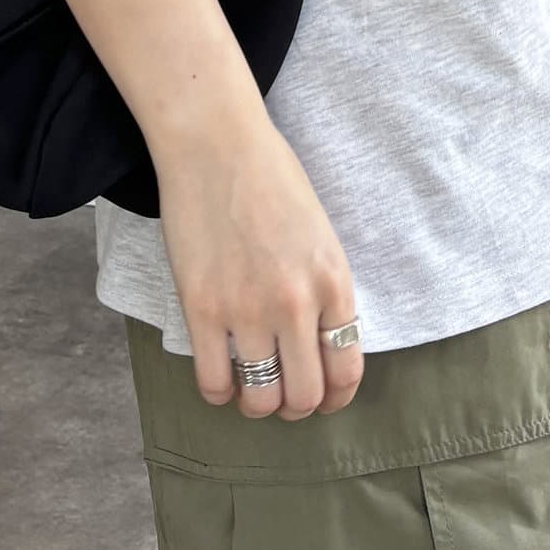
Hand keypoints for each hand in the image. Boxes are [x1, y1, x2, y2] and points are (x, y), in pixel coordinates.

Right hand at [154, 102, 364, 420]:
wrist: (216, 144)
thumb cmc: (269, 176)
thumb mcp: (319, 234)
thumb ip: (323, 288)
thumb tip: (319, 340)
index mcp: (334, 281)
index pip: (346, 370)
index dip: (335, 398)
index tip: (323, 399)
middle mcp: (297, 304)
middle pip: (305, 395)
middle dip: (295, 406)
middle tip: (282, 394)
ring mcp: (248, 309)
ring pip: (261, 400)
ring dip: (257, 404)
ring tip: (249, 388)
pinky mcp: (203, 309)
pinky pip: (213, 382)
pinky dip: (219, 391)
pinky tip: (219, 376)